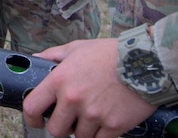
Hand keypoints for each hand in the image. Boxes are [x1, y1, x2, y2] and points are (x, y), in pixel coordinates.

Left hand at [23, 38, 156, 137]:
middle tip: (69, 121)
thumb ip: (54, 55)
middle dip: (61, 127)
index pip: (32, 106)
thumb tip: (36, 59)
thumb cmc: (110, 53)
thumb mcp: (77, 48)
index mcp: (60, 80)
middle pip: (55, 130)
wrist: (146, 61)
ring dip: (82, 131)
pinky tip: (104, 123)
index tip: (36, 120)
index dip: (31, 118)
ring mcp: (94, 114)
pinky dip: (100, 135)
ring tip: (91, 118)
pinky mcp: (114, 126)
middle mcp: (73, 99)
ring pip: (79, 137)